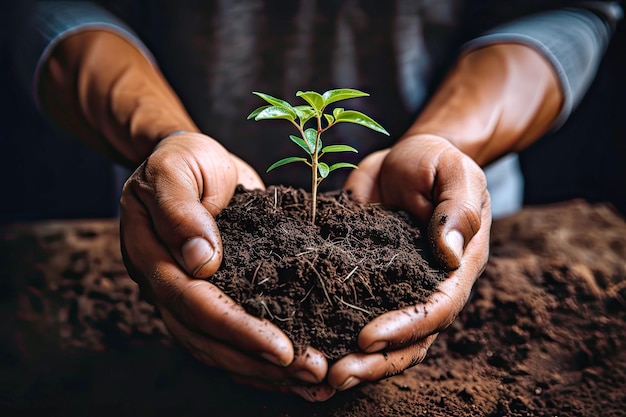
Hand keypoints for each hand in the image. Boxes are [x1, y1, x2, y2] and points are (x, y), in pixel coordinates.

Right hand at [120, 132, 332, 398]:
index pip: (194, 304)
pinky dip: (262, 354)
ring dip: (265, 369)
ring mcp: (190, 294)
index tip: (283, 348)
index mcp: (152, 258)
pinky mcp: (217, 292)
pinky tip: (296, 366)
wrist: (191, 160)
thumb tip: (200, 260)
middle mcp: (168, 286)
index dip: (237, 329)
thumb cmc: (183, 160)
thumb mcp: (175, 169)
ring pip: (220, 347)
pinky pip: (233, 333)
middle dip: (259, 361)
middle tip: (312, 373)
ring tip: (313, 381)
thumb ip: (181, 210)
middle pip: (208, 338)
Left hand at [329, 133, 490, 390]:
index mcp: (455, 270)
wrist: (407, 159)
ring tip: (321, 375)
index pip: (436, 309)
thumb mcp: (455, 173)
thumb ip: (458, 209)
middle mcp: (427, 289)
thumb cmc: (437, 163)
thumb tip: (450, 254)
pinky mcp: (366, 280)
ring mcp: (396, 289)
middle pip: (409, 340)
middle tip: (338, 374)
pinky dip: (333, 331)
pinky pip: (353, 311)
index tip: (368, 336)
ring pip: (382, 338)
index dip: (405, 328)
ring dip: (355, 360)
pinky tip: (305, 343)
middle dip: (376, 361)